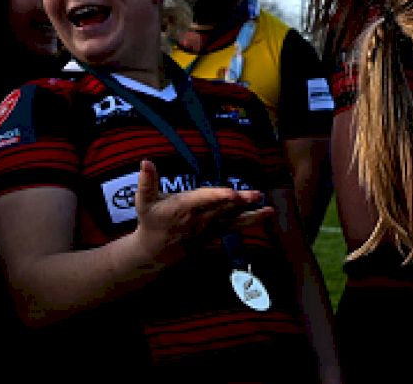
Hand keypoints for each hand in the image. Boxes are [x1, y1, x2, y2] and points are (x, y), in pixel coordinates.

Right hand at [132, 160, 272, 263]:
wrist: (155, 251)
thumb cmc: (151, 220)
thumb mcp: (144, 201)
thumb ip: (146, 182)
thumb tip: (145, 161)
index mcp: (184, 207)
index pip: (204, 199)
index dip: (218, 196)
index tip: (233, 192)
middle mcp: (200, 218)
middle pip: (223, 208)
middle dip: (241, 202)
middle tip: (257, 195)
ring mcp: (210, 227)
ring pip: (233, 220)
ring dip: (252, 214)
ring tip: (269, 209)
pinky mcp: (216, 232)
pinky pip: (235, 227)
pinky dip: (251, 221)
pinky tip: (267, 214)